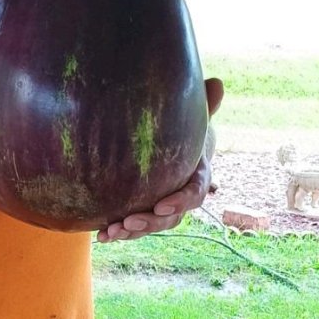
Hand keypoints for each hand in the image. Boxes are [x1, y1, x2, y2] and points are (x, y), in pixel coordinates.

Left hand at [97, 77, 223, 242]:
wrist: (172, 142)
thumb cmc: (184, 128)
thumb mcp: (194, 117)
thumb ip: (204, 105)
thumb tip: (217, 82)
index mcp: (197, 175)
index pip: (194, 193)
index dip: (180, 202)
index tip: (162, 206)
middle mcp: (182, 196)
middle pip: (172, 217)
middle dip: (151, 222)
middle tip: (129, 222)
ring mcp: (164, 206)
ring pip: (153, 226)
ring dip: (133, 232)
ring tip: (111, 233)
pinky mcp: (146, 209)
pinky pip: (136, 225)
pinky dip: (120, 232)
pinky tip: (101, 236)